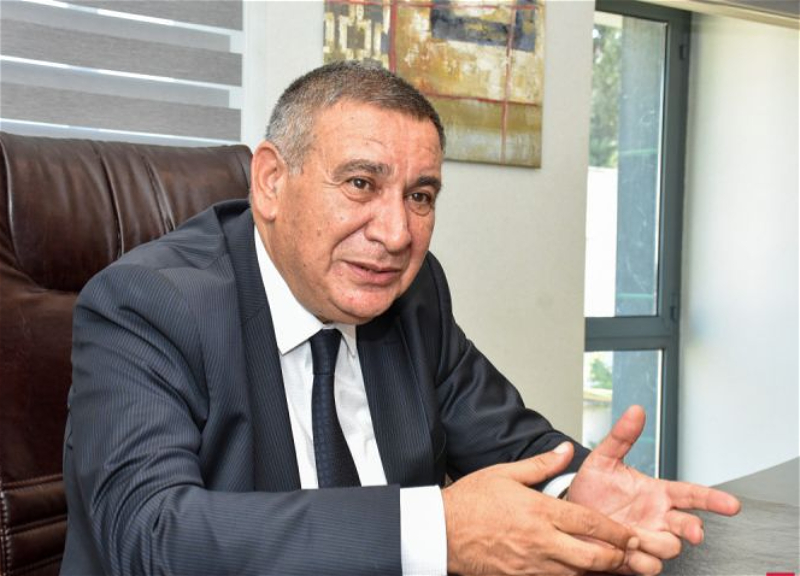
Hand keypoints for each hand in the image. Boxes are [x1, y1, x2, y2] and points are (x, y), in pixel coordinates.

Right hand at [442, 442, 635, 575]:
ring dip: (597, 570)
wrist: (441, 532)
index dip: (616, 531)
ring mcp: (533, 564)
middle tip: (628, 552)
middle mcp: (541, 541)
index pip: (590, 523)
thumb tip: (566, 450)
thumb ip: (542, 464)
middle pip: (593, 557)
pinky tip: (576, 571)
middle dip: (616, 557)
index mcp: (540, 512)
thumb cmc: (470, 502)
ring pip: (578, 574)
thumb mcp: (505, 473)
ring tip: (609, 563)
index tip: (629, 534)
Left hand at [568, 406, 740, 575]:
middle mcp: (658, 518)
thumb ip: (622, 436)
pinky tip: (626, 552)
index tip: (732, 505)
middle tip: (693, 531)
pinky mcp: (635, 558)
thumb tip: (636, 411)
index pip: (692, 495)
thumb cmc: (591, 487)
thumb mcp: (603, 458)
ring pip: (669, 547)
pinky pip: (649, 566)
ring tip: (631, 535)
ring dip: (655, 543)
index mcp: (657, 493)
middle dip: (693, 529)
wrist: (569, 515)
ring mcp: (648, 539)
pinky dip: (640, 561)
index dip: (713, 499)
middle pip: (688, 526)